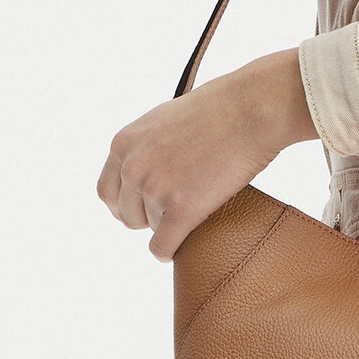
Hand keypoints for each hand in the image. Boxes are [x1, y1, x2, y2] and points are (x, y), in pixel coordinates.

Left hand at [97, 48, 316, 261]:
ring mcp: (155, 189)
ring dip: (168, 225)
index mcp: (124, 143)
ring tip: (195, 208)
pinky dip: (170, 250)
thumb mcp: (164, 119)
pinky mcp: (181, 209)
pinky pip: (162, 246)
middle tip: (172, 209)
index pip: (107, 191)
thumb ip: (146, 147)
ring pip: (150, 229)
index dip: (127, 202)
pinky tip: (181, 245)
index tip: (143, 206)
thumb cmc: (219, 108)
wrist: (251, 109)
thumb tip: (143, 173)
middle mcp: (133, 167)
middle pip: (127, 214)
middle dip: (147, 216)